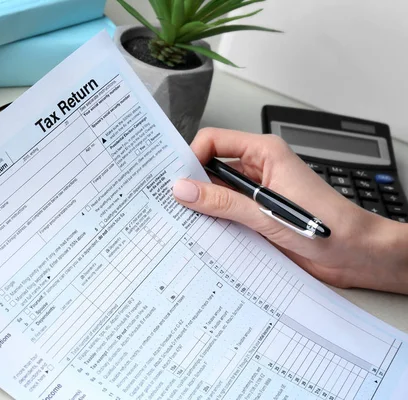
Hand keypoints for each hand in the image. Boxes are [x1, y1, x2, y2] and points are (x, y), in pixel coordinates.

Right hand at [173, 128, 407, 294]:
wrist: (355, 254)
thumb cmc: (328, 224)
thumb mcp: (267, 212)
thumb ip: (223, 202)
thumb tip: (184, 190)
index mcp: (264, 153)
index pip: (215, 141)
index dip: (192, 156)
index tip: (177, 179)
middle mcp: (258, 171)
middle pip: (212, 169)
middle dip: (193, 185)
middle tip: (172, 203)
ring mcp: (257, 195)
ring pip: (217, 195)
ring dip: (204, 209)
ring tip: (185, 223)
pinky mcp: (257, 217)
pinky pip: (226, 215)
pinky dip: (214, 224)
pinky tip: (204, 236)